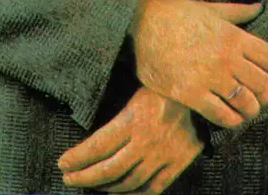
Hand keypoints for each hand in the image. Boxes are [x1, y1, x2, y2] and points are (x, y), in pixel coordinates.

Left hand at [58, 87, 201, 192]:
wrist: (204, 89)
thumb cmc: (166, 83)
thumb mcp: (139, 85)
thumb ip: (117, 104)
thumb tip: (88, 118)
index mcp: (135, 118)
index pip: (98, 146)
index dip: (77, 158)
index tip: (63, 163)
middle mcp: (148, 141)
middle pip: (108, 170)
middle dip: (84, 177)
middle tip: (69, 177)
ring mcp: (164, 155)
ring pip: (128, 183)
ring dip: (105, 188)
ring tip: (92, 184)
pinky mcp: (178, 163)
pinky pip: (151, 189)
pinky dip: (133, 194)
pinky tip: (120, 191)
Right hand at [129, 0, 267, 128]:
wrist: (142, 25)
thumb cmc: (176, 14)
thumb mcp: (211, 8)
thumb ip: (237, 12)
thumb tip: (257, 7)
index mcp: (233, 35)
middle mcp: (226, 58)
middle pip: (261, 83)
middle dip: (267, 95)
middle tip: (264, 99)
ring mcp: (209, 77)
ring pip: (244, 102)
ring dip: (251, 110)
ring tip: (248, 111)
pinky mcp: (190, 94)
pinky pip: (220, 115)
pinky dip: (231, 121)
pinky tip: (231, 119)